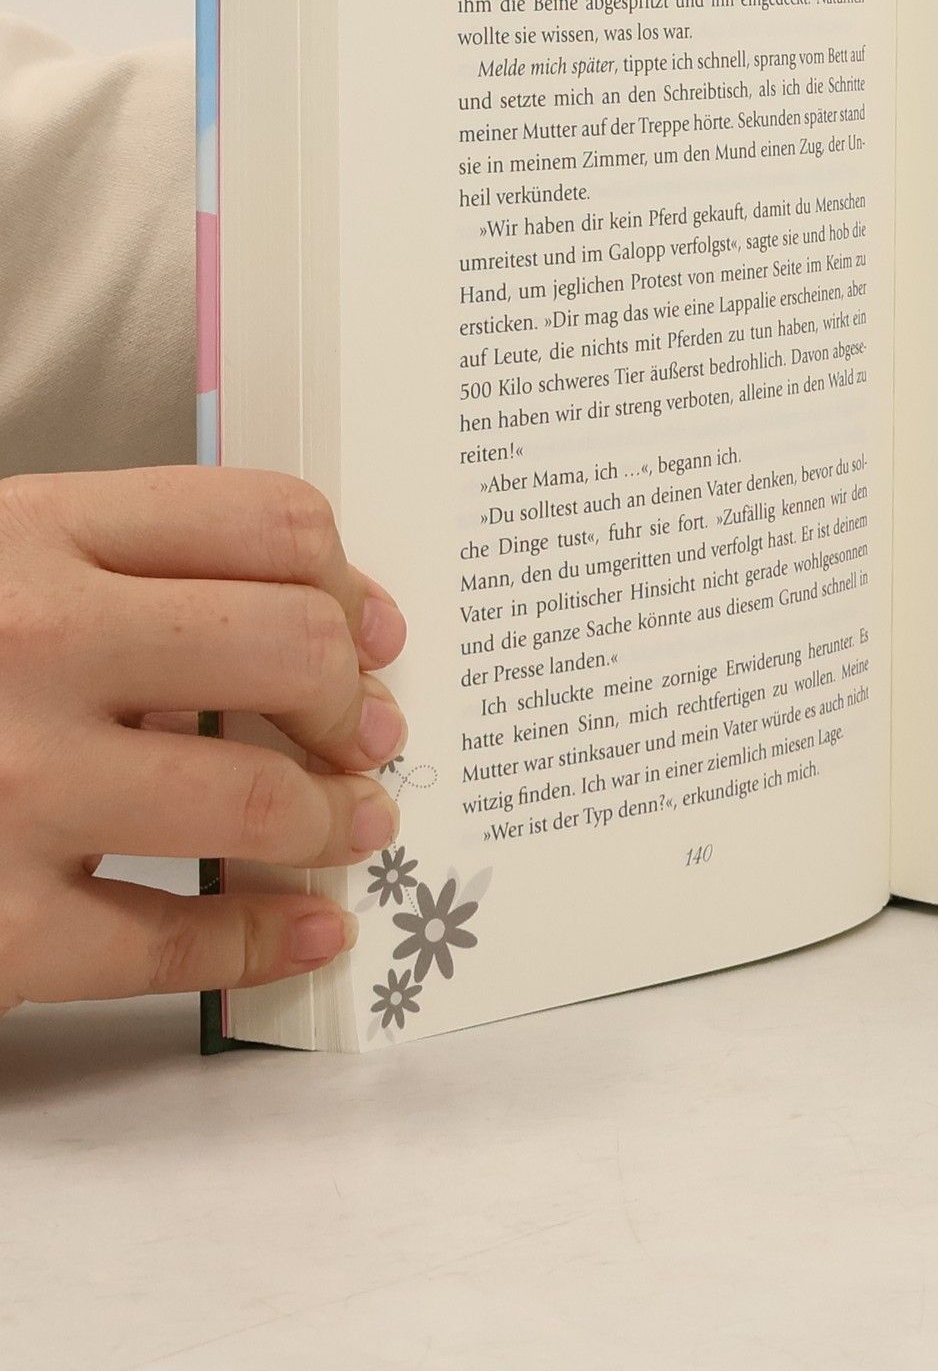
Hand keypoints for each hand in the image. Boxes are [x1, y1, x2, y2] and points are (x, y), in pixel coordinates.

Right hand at [0, 467, 406, 1014]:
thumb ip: (124, 561)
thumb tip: (323, 621)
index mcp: (32, 532)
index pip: (266, 520)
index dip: (348, 582)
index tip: (374, 632)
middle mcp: (31, 641)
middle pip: (293, 648)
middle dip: (357, 704)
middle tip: (373, 737)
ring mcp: (6, 784)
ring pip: (257, 798)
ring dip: (337, 820)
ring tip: (356, 826)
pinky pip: (165, 943)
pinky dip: (263, 940)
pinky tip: (309, 930)